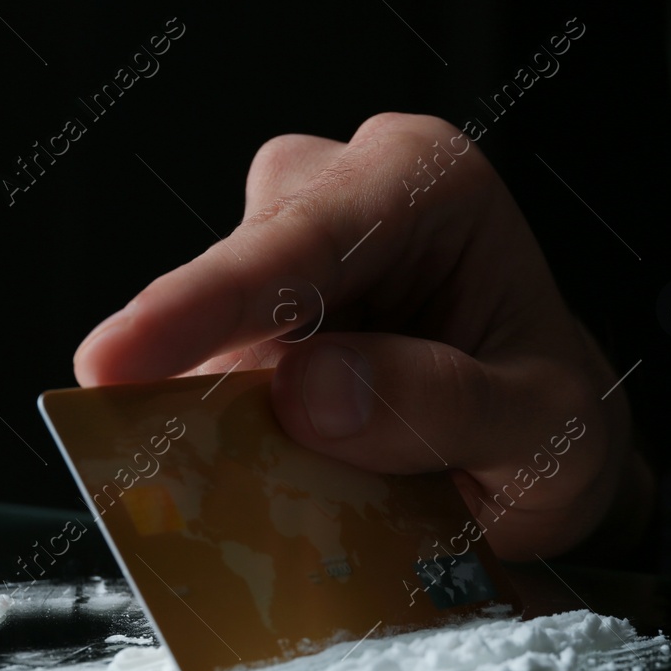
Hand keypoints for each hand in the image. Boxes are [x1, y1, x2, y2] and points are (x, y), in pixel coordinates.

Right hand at [74, 112, 651, 559]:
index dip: (208, 302)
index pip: (309, 240)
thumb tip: (307, 393)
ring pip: (213, 332)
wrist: (542, 447)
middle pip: (242, 277)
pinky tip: (258, 478)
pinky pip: (207, 371)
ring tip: (286, 486)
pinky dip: (219, 434)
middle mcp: (349, 194)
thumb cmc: (553, 419)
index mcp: (430, 183)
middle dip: (208, 374)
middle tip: (185, 469)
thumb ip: (442, 405)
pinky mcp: (254, 318)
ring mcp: (291, 253)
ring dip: (220, 416)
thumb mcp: (543, 430)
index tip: (116, 362)